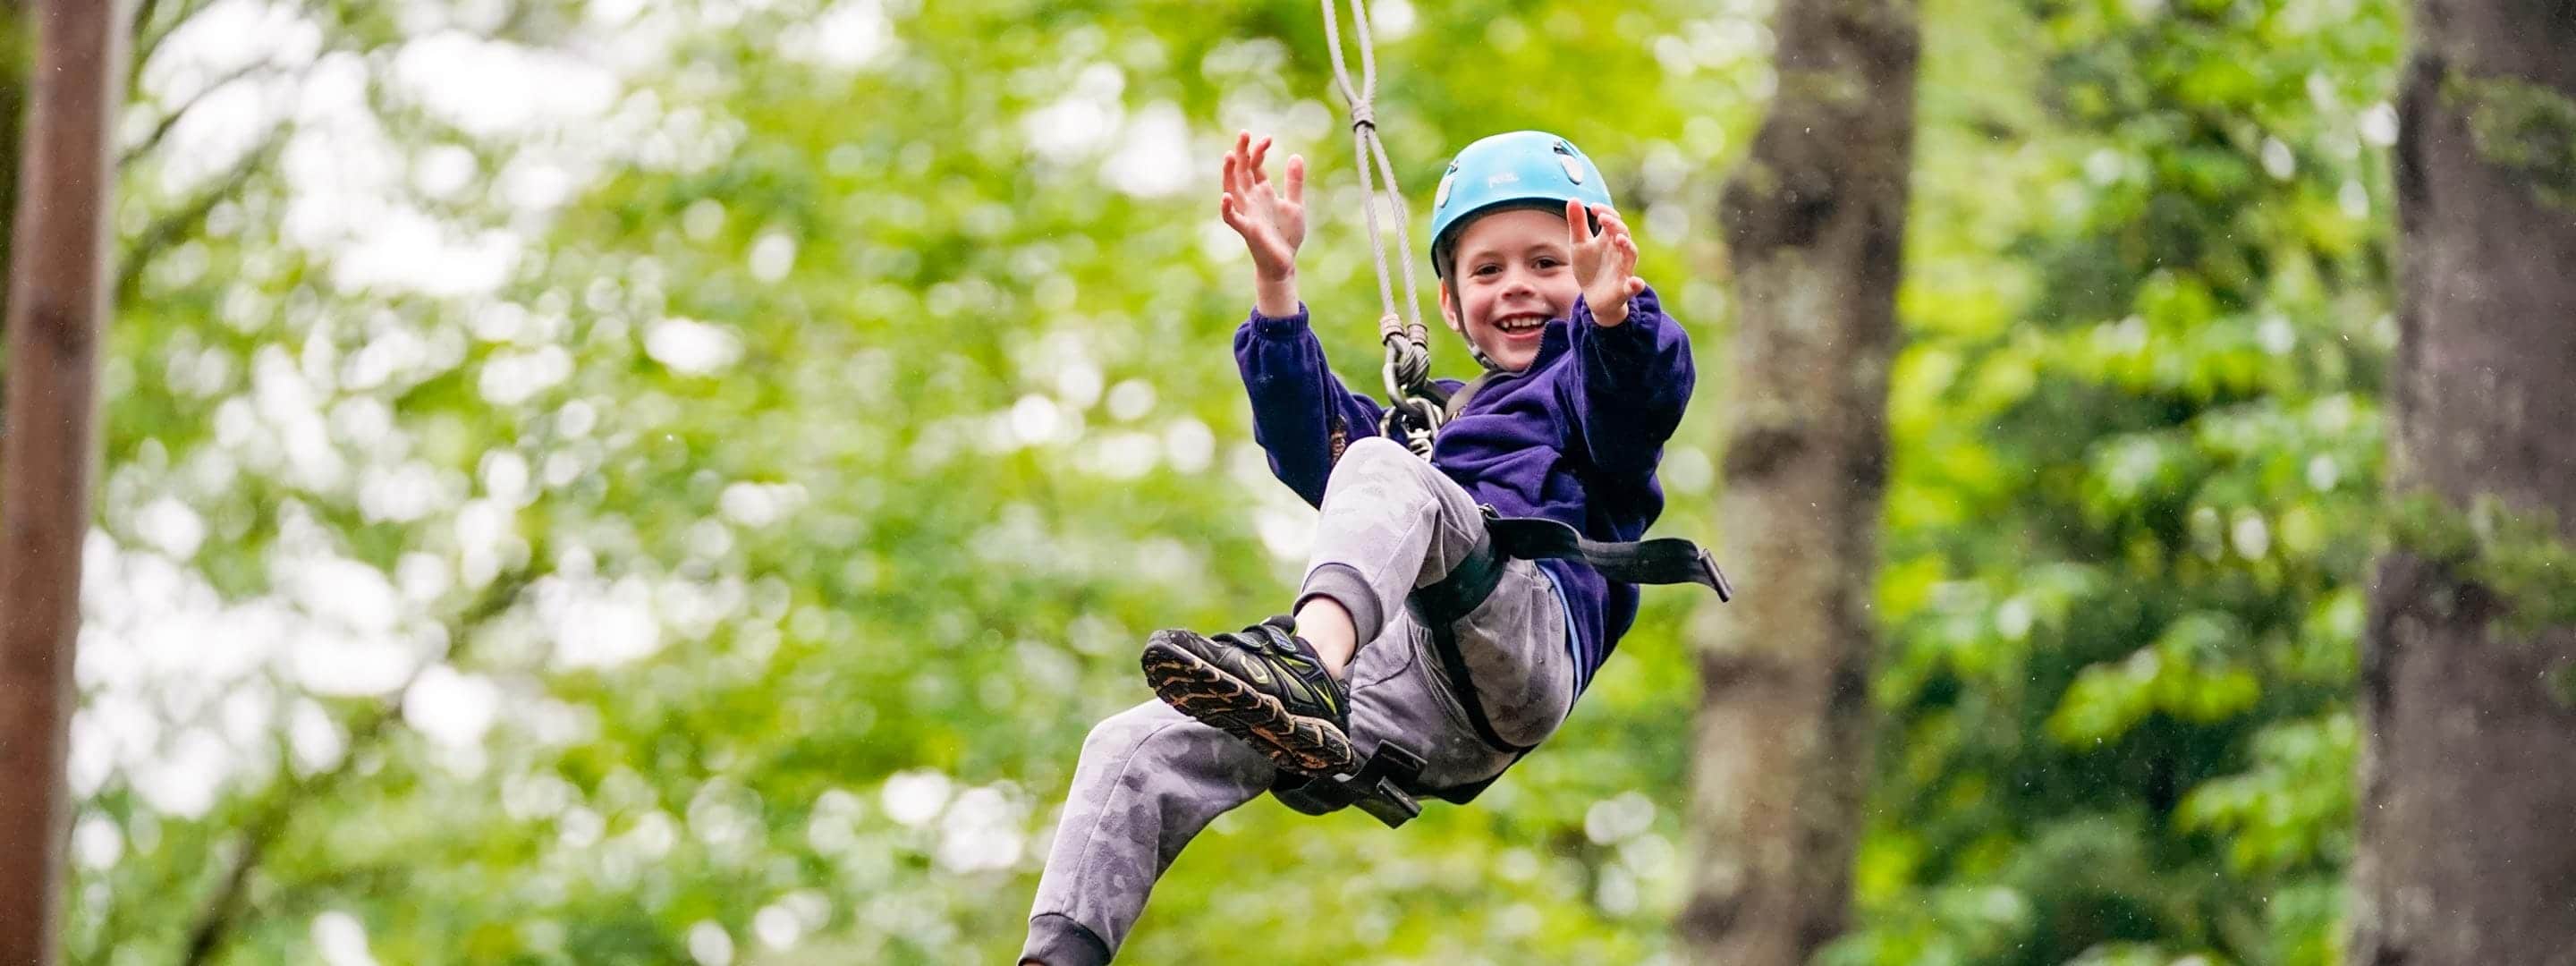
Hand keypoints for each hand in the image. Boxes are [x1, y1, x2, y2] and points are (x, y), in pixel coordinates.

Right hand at [1218, 131, 1305, 281]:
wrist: (1284, 263)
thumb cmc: (1286, 235)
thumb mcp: (1295, 204)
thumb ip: (1294, 182)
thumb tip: (1296, 156)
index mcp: (1262, 192)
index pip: (1255, 165)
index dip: (1259, 151)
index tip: (1268, 138)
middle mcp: (1251, 200)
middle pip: (1241, 172)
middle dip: (1242, 152)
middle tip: (1244, 133)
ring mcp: (1248, 213)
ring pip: (1232, 189)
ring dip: (1229, 173)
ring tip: (1230, 155)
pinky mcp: (1248, 230)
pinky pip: (1233, 219)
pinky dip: (1227, 209)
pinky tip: (1226, 197)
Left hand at [1569, 200, 1645, 325]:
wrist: (1593, 296)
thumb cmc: (1589, 267)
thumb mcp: (1579, 244)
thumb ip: (1577, 223)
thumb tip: (1573, 198)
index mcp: (1609, 239)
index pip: (1613, 220)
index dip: (1605, 212)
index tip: (1593, 207)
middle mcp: (1619, 251)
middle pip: (1623, 234)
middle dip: (1615, 226)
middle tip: (1603, 218)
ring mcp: (1623, 269)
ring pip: (1631, 255)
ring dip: (1627, 246)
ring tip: (1619, 239)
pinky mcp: (1623, 289)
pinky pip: (1633, 286)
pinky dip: (1636, 284)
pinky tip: (1636, 282)